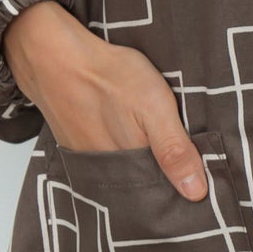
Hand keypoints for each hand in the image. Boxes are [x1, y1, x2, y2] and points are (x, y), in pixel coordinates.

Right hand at [2, 0, 207, 200]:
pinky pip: (106, 164)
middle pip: (143, 189)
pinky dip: (120, 158)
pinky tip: (126, 141)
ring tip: (154, 154)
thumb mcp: (154, 108)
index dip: (181, 190)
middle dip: (162, 184)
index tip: (199, 186)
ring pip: (125, 177)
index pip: (163, 195)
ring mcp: (90, 163)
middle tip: (179, 167)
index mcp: (131, 169)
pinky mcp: (78, 150)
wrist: (53, 57)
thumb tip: (196, 193)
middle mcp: (109, 174)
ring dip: (140, 171)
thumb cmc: (107, 77)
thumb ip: (175, 151)